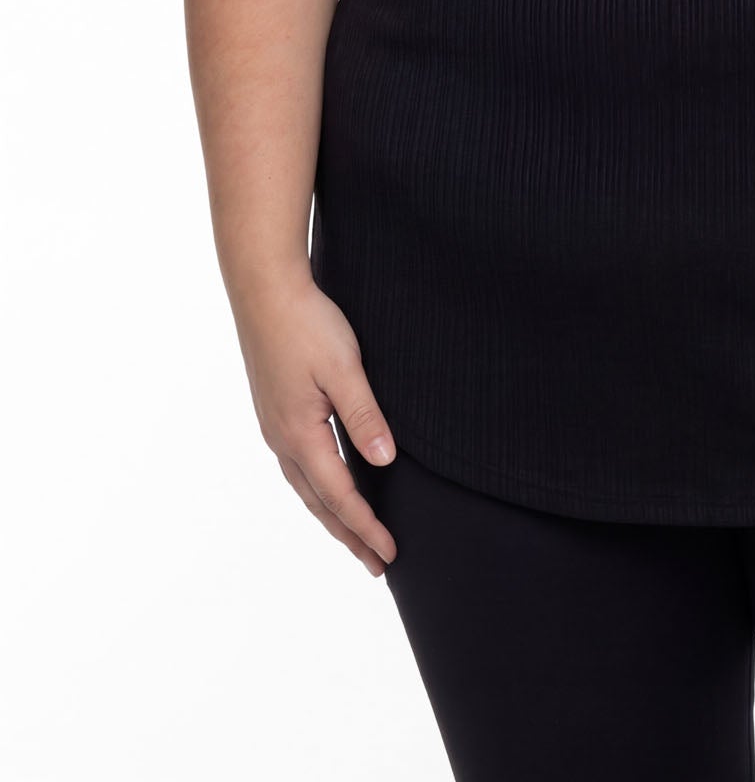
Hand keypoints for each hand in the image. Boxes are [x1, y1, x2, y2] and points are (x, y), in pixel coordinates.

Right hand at [229, 266, 398, 577]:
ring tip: (354, 536)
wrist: (264, 289)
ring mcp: (275, 426)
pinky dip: (318, 487)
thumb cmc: (306, 324)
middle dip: (349, 535)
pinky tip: (327, 484)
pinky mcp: (275, 410)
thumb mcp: (344, 369)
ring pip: (306, 486)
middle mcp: (282, 439)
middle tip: (376, 565)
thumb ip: (364, 416)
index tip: (390, 553)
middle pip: (320, 502)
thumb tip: (384, 462)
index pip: (340, 496)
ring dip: (332, 515)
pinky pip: (299, 465)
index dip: (366, 527)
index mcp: (300, 434)